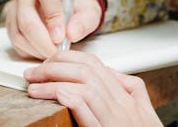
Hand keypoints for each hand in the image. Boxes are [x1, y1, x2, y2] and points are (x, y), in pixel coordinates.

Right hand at [5, 0, 101, 58]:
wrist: (68, 6)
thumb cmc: (77, 5)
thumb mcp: (89, 10)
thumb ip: (84, 21)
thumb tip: (72, 34)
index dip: (53, 16)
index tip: (61, 37)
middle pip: (26, 17)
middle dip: (42, 40)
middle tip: (56, 52)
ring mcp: (15, 5)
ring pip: (18, 31)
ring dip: (36, 48)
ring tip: (52, 52)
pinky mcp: (11, 21)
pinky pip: (15, 40)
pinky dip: (29, 50)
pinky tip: (43, 50)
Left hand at [24, 51, 160, 126]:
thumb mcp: (143, 114)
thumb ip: (130, 91)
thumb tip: (113, 73)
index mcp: (127, 98)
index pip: (96, 65)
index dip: (69, 58)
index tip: (50, 62)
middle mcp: (122, 105)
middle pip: (87, 70)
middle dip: (56, 66)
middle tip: (34, 72)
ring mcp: (115, 119)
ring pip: (85, 85)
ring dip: (54, 80)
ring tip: (34, 85)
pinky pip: (86, 109)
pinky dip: (69, 97)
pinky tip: (54, 94)